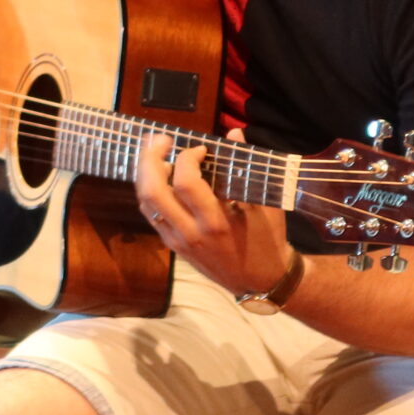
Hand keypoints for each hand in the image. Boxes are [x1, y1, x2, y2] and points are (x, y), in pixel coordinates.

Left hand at [133, 128, 290, 297]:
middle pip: (152, 191)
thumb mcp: (264, 204)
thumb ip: (245, 167)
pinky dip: (150, 191)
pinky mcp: (172, 246)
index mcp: (215, 223)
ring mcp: (177, 241)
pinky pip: (152, 214)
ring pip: (146, 202)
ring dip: (145, 173)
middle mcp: (190, 232)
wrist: (262, 281)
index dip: (188, 158)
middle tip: (160, 139)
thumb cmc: (267, 240)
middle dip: (150, 159)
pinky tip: (158, 177)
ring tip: (155, 153)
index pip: (186, 183)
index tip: (201, 149)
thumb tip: (234, 134)